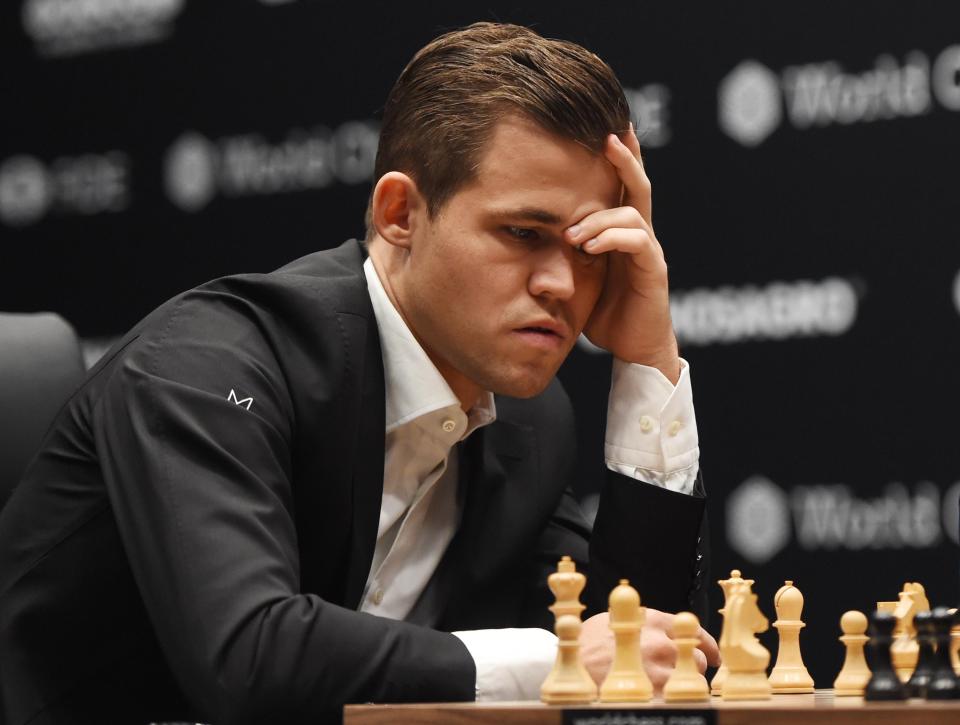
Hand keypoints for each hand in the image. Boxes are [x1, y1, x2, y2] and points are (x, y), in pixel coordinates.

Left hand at [566, 125, 679, 382]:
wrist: (634, 347)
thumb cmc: (606, 312)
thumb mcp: (580, 275)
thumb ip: (567, 251)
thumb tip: (533, 232)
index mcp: (622, 233)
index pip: (621, 187)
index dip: (617, 158)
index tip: (603, 128)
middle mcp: (640, 235)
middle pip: (638, 186)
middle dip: (626, 158)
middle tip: (610, 135)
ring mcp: (649, 252)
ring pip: (632, 214)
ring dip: (599, 218)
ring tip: (573, 234)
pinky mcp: (653, 271)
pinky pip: (637, 243)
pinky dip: (611, 238)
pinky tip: (588, 245)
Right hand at [579, 608, 720, 691]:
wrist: (572, 668)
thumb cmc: (588, 644)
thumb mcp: (614, 620)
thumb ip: (641, 621)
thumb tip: (658, 627)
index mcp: (653, 620)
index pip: (694, 629)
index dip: (708, 644)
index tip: (714, 653)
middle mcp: (661, 642)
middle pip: (697, 657)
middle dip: (691, 667)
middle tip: (677, 673)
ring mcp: (660, 669)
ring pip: (691, 679)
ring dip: (682, 683)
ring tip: (664, 685)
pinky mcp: (656, 693)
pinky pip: (678, 697)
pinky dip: (672, 698)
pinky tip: (659, 696)